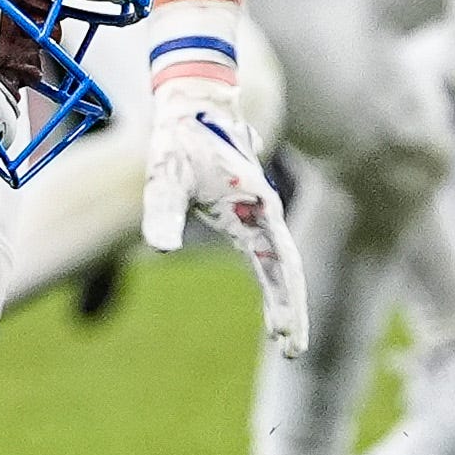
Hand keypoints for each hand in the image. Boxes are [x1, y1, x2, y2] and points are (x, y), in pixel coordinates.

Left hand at [141, 53, 305, 358]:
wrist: (192, 104)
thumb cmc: (179, 138)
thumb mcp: (167, 175)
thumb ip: (163, 211)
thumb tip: (160, 249)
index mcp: (256, 207)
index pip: (280, 265)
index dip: (286, 302)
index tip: (288, 338)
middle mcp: (265, 213)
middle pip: (288, 269)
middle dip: (292, 309)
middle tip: (293, 350)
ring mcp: (259, 213)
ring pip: (281, 263)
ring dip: (285, 298)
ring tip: (284, 339)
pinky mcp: (247, 212)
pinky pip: (267, 254)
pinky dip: (272, 281)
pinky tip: (271, 307)